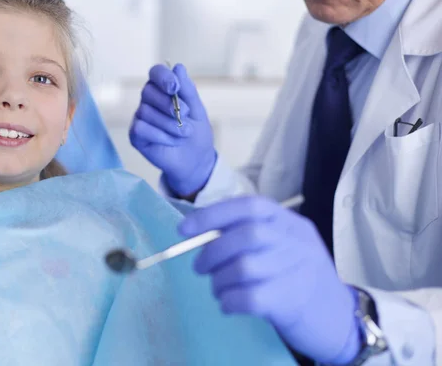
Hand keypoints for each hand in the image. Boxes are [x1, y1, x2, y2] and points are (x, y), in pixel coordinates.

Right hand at [129, 63, 216, 196]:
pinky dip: (160, 135)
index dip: (163, 76)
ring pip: (146, 112)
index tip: (175, 87)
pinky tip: (171, 141)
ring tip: (184, 133)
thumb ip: (187, 90)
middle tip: (186, 116)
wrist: (195, 160)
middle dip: (168, 104)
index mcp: (164, 90)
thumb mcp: (197, 110)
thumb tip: (178, 67)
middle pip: (148, 91)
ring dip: (170, 124)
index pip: (155, 73)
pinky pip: (141, 128)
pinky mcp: (135, 135)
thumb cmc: (196, 133)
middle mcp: (149, 101)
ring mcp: (140, 118)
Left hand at [178, 196, 361, 364]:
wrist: (341, 320)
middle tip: (200, 267)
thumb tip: (202, 235)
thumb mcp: (284, 248)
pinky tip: (228, 304)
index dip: (213, 214)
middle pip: (246, 235)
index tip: (184, 229)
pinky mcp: (293, 301)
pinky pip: (250, 297)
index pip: (250, 206)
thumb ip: (250, 236)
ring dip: (219, 280)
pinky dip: (229, 301)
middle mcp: (298, 242)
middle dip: (212, 251)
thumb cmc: (300, 279)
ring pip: (244, 267)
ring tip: (218, 289)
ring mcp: (299, 271)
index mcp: (291, 223)